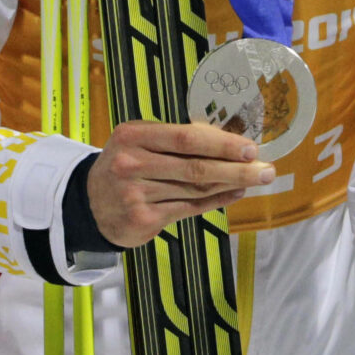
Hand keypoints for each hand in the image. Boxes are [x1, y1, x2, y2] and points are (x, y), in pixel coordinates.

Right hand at [88, 122, 275, 249]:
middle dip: (236, 167)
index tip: (249, 147)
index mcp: (134, 135)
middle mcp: (132, 163)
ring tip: (256, 179)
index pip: (186, 138)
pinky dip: (216, 201)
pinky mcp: (144, 218)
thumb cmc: (123, 165)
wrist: (88, 203)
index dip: (221, 143)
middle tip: (265, 169)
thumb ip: (173, 139)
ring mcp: (137, 193)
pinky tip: (234, 194)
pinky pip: (189, 208)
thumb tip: (225, 141)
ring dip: (231, 184)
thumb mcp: (137, 141)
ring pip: (195, 188)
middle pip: (195, 166)